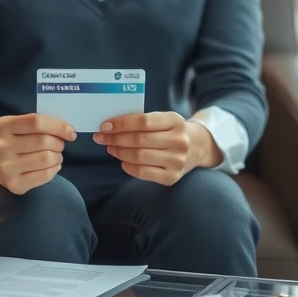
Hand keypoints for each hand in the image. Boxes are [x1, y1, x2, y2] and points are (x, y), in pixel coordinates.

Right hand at [0, 113, 75, 194]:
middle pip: (43, 141)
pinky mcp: (14, 184)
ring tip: (55, 156)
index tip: (71, 132)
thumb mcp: (20, 125)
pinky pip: (45, 175)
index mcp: (3, 126)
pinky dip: (55, 169)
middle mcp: (1, 147)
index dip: (58, 126)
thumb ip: (41, 124)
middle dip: (59, 143)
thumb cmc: (16, 139)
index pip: (36, 122)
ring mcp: (6, 167)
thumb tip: (68, 131)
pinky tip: (51, 166)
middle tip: (59, 145)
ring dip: (58, 157)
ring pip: (46, 158)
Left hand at [93, 111, 222, 184]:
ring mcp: (177, 161)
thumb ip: (142, 121)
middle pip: (139, 140)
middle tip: (101, 137)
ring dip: (119, 152)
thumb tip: (110, 126)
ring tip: (110, 148)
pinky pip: (143, 172)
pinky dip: (129, 167)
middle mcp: (179, 141)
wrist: (196, 147)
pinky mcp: (172, 177)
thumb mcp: (163, 119)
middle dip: (115, 138)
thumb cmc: (171, 131)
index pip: (143, 121)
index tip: (105, 126)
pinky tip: (122, 161)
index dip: (121, 123)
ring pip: (139, 156)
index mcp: (175, 121)